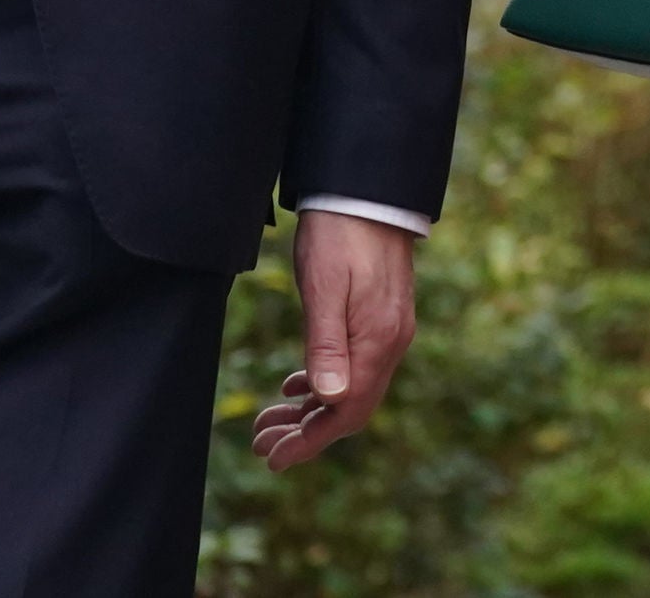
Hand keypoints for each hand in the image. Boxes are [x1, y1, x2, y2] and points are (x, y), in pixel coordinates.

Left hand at [251, 210, 419, 470]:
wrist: (366, 191)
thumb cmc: (339, 235)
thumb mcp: (324, 289)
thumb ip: (326, 345)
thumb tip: (330, 399)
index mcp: (377, 342)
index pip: (346, 412)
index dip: (309, 442)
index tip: (272, 459)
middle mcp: (389, 343)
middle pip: (349, 408)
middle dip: (304, 433)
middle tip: (260, 443)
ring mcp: (387, 330)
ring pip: (350, 389)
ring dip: (309, 410)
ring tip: (269, 419)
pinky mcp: (379, 317)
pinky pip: (354, 366)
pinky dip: (322, 384)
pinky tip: (296, 384)